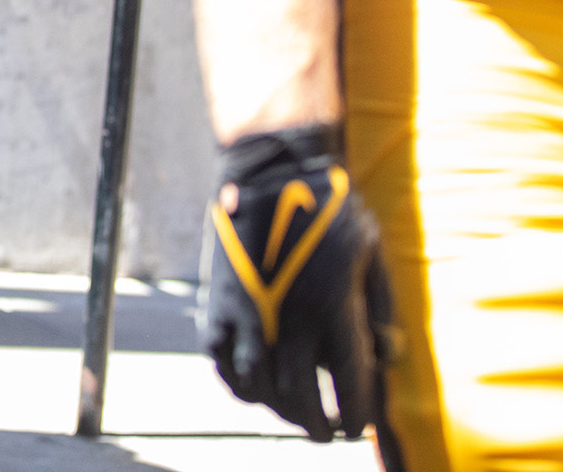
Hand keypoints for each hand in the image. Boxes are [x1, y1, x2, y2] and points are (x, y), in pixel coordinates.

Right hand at [204, 125, 395, 441]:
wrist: (273, 170)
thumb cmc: (331, 208)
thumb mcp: (372, 252)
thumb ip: (381, 308)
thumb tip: (386, 355)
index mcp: (334, 308)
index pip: (349, 385)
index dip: (355, 415)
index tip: (356, 426)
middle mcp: (289, 318)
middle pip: (299, 397)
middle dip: (314, 424)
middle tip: (324, 433)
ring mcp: (249, 312)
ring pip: (258, 387)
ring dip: (277, 408)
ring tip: (289, 412)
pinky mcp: (218, 302)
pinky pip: (221, 361)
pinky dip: (237, 383)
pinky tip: (252, 387)